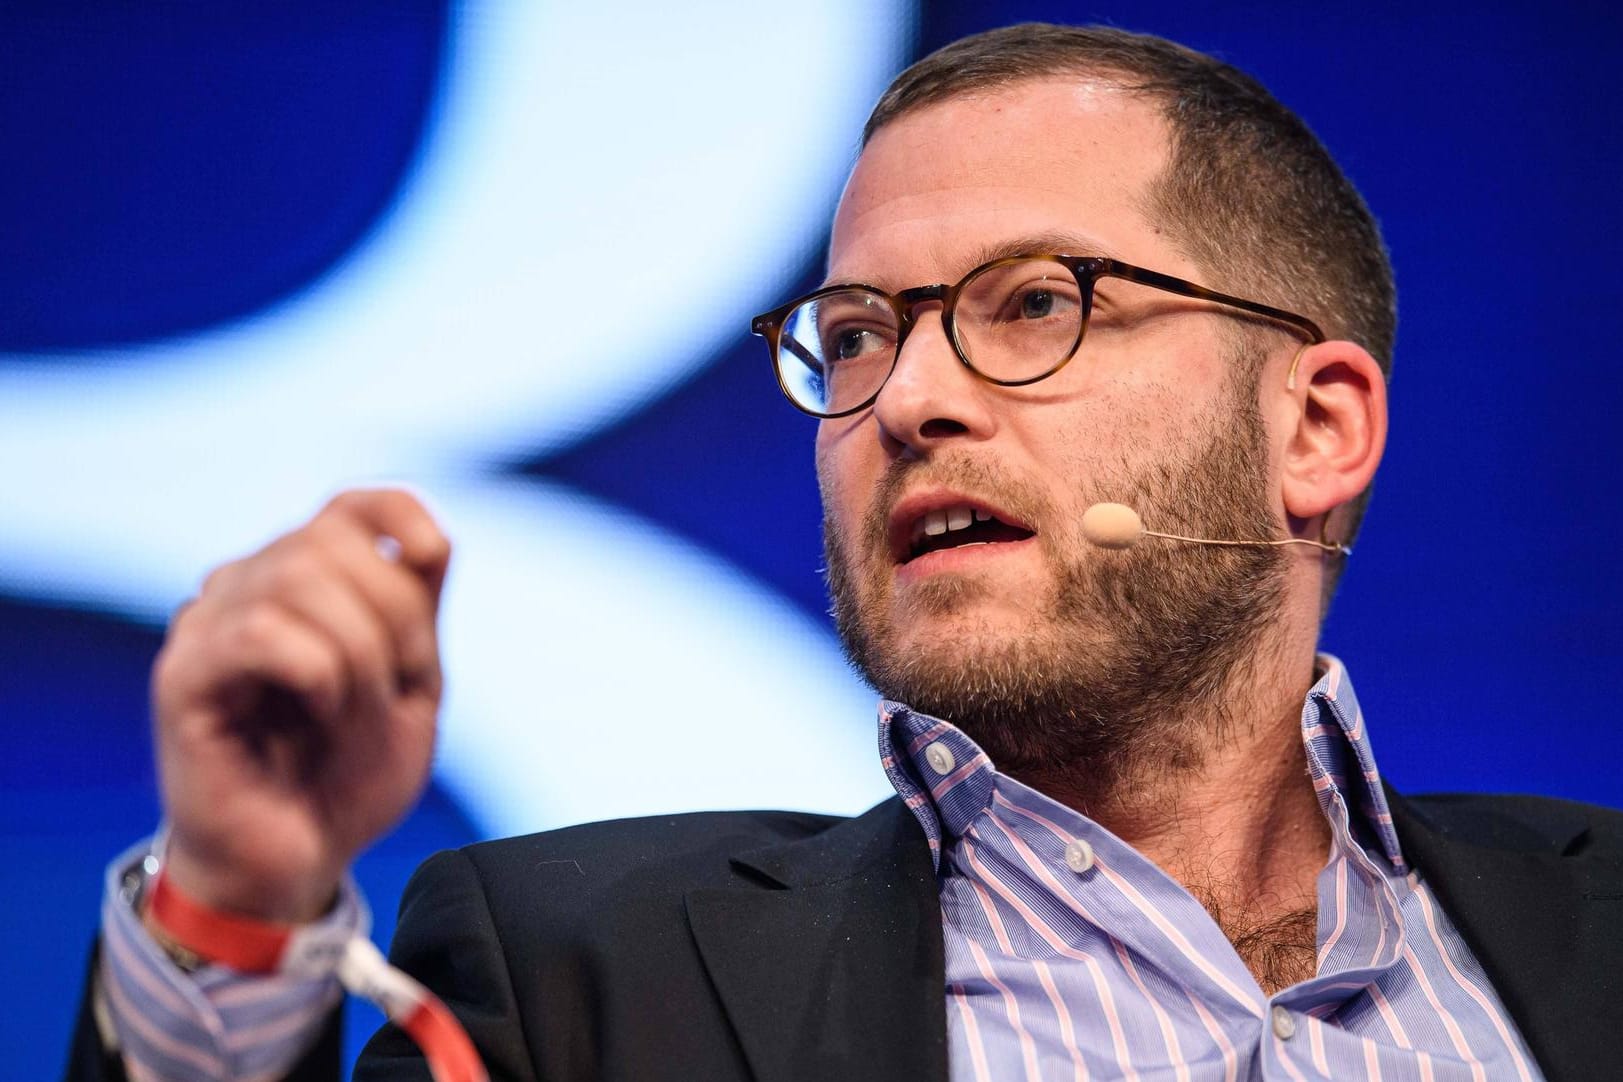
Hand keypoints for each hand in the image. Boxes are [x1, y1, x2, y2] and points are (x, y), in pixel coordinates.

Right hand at [151, 489, 451, 922]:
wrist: (300, 865)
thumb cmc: (348, 778)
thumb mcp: (410, 687)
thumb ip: (417, 611)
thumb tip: (428, 540)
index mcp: (305, 584)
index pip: (350, 505)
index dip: (399, 514)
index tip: (433, 559)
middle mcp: (249, 588)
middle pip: (333, 541)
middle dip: (394, 616)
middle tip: (398, 686)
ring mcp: (209, 626)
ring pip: (298, 580)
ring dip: (359, 655)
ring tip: (354, 715)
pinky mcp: (183, 676)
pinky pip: (260, 632)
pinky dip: (316, 672)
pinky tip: (318, 713)